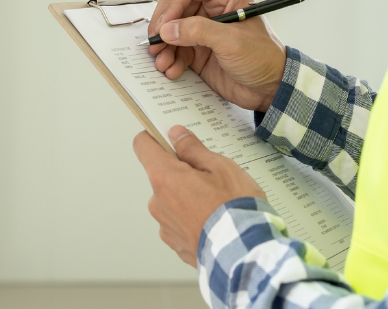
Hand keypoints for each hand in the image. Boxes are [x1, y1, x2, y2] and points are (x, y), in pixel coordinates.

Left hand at [133, 126, 266, 265]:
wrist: (244, 253)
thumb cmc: (234, 208)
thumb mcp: (221, 167)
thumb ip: (194, 149)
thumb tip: (176, 135)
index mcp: (165, 178)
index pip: (143, 146)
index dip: (154, 137)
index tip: (168, 136)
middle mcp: (158, 203)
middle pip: (163, 175)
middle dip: (182, 172)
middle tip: (212, 176)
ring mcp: (165, 226)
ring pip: (173, 200)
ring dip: (189, 197)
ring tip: (219, 203)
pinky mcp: (176, 245)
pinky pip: (181, 223)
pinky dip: (194, 219)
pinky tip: (216, 220)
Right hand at [149, 0, 286, 112]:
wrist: (271, 88)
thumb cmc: (264, 58)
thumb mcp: (233, 42)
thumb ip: (199, 32)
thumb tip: (168, 29)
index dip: (172, 4)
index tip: (165, 26)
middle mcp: (211, 7)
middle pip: (173, 6)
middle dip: (163, 27)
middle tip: (156, 44)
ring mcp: (203, 28)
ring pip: (170, 29)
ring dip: (163, 46)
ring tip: (163, 63)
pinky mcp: (198, 49)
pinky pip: (175, 49)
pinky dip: (170, 59)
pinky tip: (172, 70)